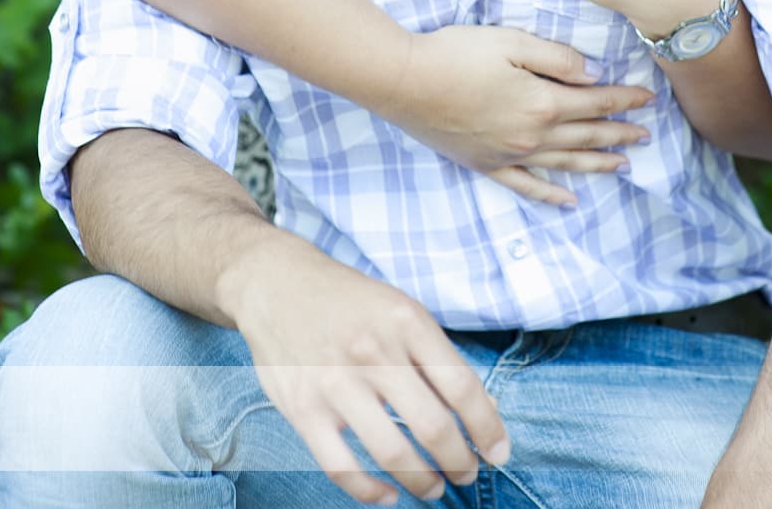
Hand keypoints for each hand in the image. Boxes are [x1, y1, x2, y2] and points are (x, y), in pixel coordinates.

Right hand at [225, 236, 511, 505]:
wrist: (274, 282)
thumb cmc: (348, 300)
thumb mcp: (400, 309)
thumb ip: (438, 357)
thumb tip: (484, 413)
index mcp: (404, 321)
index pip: (462, 388)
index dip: (488, 429)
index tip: (497, 453)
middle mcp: (371, 351)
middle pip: (434, 427)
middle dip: (461, 462)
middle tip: (467, 471)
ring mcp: (334, 381)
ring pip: (393, 453)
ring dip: (425, 481)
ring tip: (434, 486)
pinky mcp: (301, 407)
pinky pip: (341, 467)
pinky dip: (371, 492)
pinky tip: (388, 494)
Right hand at [388, 25, 653, 205]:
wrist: (403, 81)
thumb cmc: (454, 53)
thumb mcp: (510, 42)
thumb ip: (556, 58)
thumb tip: (592, 74)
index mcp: (542, 102)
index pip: (594, 101)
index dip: (623, 99)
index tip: (648, 98)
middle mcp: (532, 135)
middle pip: (586, 135)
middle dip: (619, 133)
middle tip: (645, 135)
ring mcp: (509, 154)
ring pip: (565, 163)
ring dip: (597, 164)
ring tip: (622, 165)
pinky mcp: (485, 163)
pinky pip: (525, 185)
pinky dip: (549, 195)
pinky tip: (568, 201)